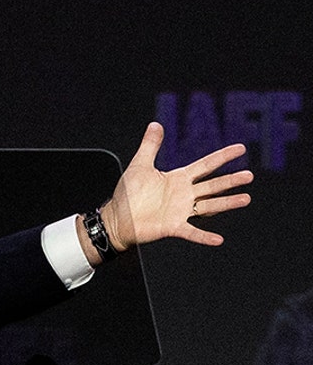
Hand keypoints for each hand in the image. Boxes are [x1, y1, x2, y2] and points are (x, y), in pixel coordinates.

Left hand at [102, 122, 252, 251]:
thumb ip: (150, 146)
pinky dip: (203, 237)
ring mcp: (180, 211)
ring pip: (209, 206)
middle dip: (231, 181)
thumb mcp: (140, 165)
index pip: (205, 165)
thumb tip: (155, 124)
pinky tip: (218, 240)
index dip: (223, 157)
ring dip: (227, 203)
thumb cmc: (128, 194)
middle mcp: (184, 194)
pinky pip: (191, 232)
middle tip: (249, 176)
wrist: (116, 218)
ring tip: (245, 199)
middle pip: (212, 185)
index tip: (241, 148)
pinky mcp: (172, 227)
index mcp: (178, 179)